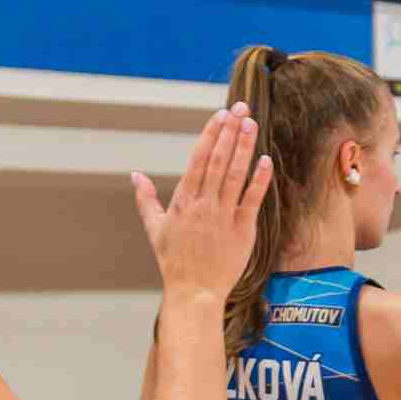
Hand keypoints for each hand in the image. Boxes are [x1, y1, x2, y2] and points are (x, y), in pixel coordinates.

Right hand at [133, 103, 272, 300]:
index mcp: (183, 201)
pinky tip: (265, 160)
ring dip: (244, 148)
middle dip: (230, 132)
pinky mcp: (242, 230)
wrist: (194, 292)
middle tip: (241, 108)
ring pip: (234, 175)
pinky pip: (252, 200)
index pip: (198, 159)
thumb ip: (145, 199)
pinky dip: (259, 179)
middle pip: (218, 161)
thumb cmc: (174, 261)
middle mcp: (203, 205)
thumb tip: (135, 175)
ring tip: (252, 124)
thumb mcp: (154, 229)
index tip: (220, 115)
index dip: (210, 135)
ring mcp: (223, 216)